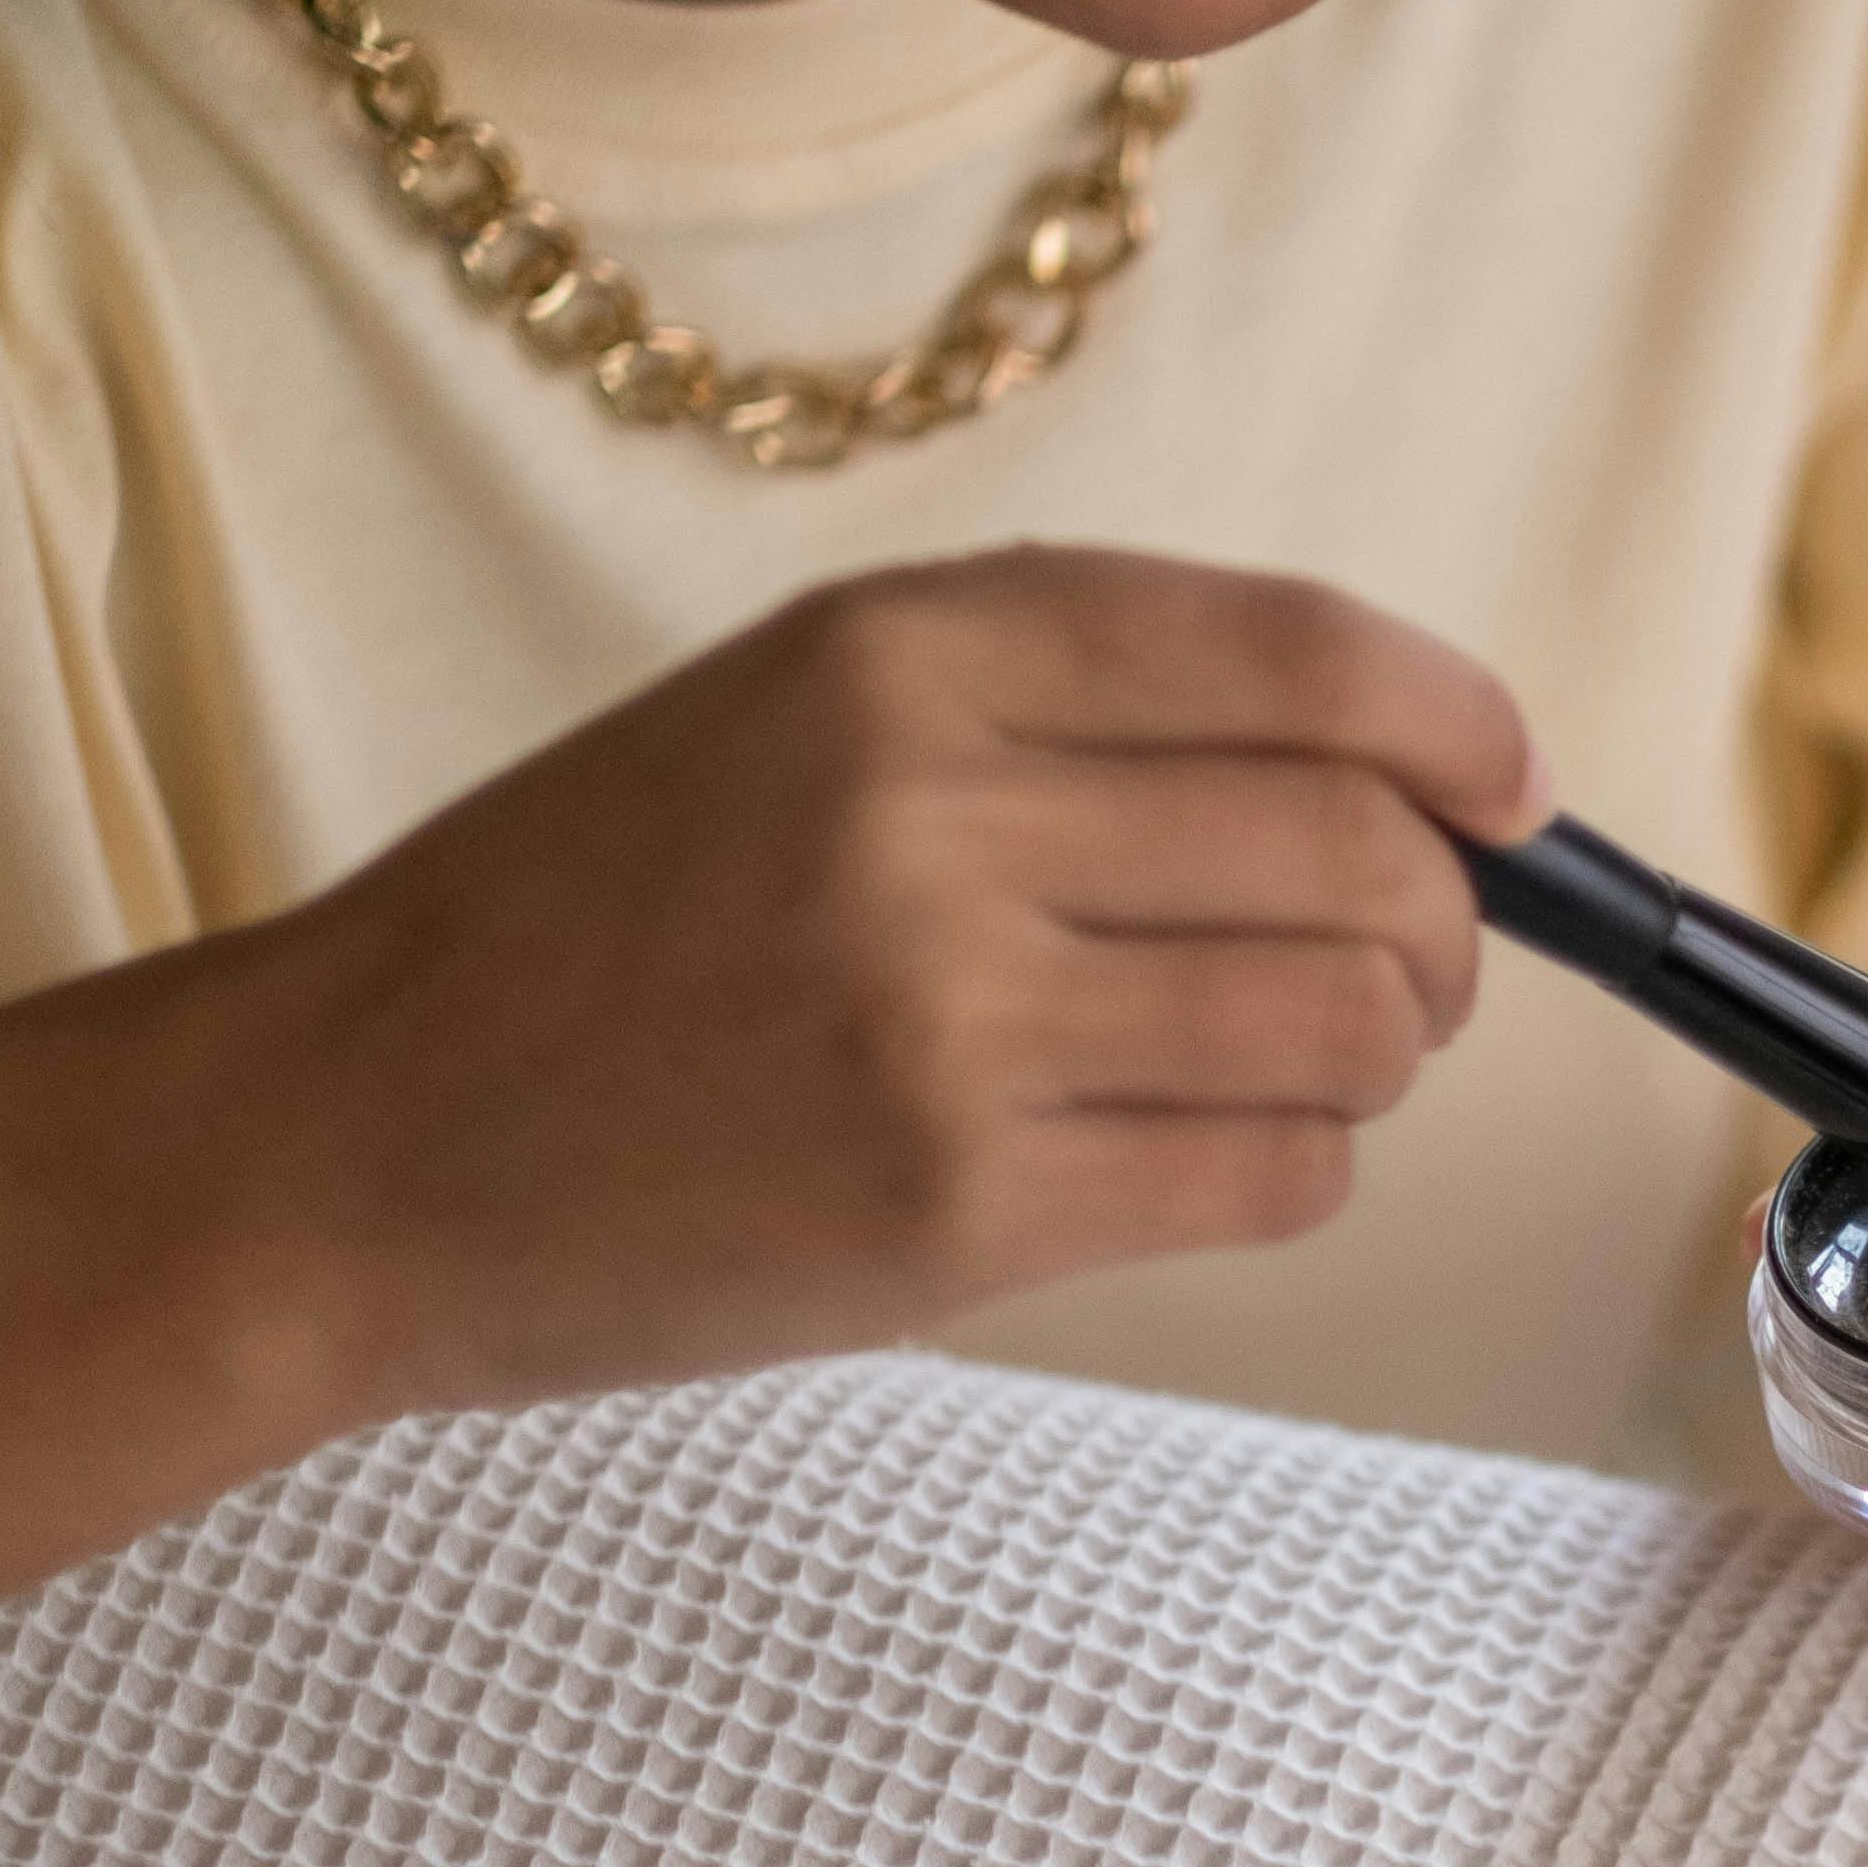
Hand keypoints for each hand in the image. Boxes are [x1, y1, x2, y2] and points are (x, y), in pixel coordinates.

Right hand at [0, 546, 1537, 1626]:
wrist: (352, 1141)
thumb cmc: (584, 930)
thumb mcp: (789, 717)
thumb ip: (1056, 713)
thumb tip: (1387, 772)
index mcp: (898, 656)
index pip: (1291, 657)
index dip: (1456, 724)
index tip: (1515, 790)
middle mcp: (936, 816)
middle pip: (1363, 856)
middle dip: (1442, 926)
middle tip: (1406, 969)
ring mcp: (951, 1022)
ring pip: (1348, 1026)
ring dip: (1376, 1057)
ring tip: (1291, 1063)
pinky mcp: (962, 1210)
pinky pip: (1272, 1178)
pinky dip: (1297, 1170)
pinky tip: (1206, 1155)